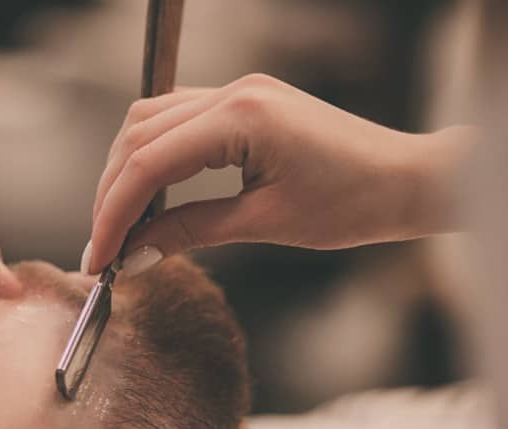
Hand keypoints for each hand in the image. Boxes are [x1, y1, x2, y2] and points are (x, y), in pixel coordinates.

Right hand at [86, 73, 474, 274]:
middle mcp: (234, 92)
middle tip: (102, 247)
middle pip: (139, 135)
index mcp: (242, 116)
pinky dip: (155, 159)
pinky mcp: (246, 104)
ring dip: (127, 173)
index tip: (98, 257)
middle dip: (112, 194)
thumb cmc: (355, 202)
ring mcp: (240, 92)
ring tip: (120, 225)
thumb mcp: (265, 223)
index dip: (113, 213)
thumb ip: (192, 230)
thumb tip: (137, 252)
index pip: (149, 162)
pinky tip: (150, 196)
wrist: (408, 181)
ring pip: (151, 123)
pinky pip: (179, 123)